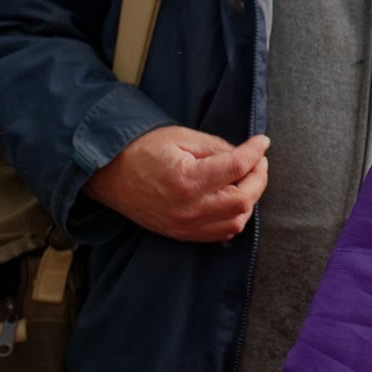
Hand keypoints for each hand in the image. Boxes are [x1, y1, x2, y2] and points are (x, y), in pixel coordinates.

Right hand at [83, 126, 270, 242]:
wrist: (109, 173)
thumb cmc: (144, 149)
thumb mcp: (183, 137)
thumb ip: (219, 148)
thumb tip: (247, 155)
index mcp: (187, 180)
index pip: (237, 168)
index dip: (255, 152)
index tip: (262, 142)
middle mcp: (188, 209)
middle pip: (243, 201)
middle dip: (258, 179)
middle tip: (258, 162)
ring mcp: (184, 226)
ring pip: (236, 222)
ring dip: (248, 200)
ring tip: (245, 179)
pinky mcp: (181, 234)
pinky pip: (220, 233)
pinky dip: (234, 217)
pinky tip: (232, 198)